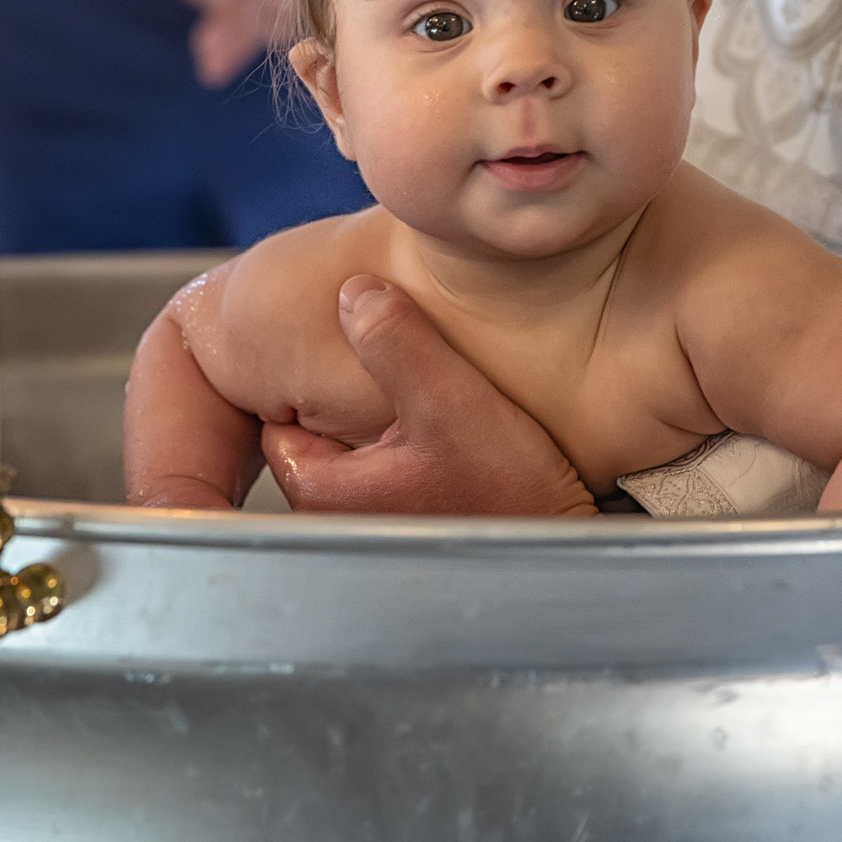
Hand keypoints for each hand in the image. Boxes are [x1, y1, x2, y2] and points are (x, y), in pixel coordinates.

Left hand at [262, 277, 598, 516]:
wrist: (563, 547)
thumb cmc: (510, 497)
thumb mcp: (450, 402)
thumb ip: (397, 345)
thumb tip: (355, 295)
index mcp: (323, 492)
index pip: (278, 414)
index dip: (305, 376)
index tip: (342, 348)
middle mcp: (338, 517)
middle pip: (314, 430)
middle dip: (340, 396)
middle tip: (383, 365)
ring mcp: (373, 523)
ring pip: (352, 447)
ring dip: (378, 419)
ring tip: (413, 392)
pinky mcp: (409, 522)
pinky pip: (387, 467)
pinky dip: (403, 443)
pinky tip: (437, 428)